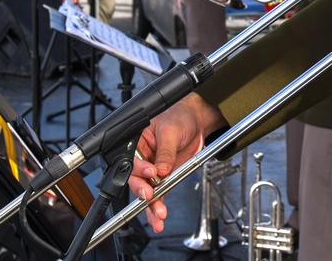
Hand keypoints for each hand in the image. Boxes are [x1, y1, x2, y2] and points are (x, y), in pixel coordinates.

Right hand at [129, 93, 225, 232]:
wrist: (199, 119)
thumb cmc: (180, 116)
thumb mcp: (171, 131)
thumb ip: (165, 152)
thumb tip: (161, 170)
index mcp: (137, 143)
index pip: (132, 161)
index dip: (140, 170)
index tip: (151, 174)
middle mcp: (144, 158)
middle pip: (137, 179)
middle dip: (143, 191)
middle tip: (150, 197)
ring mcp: (155, 169)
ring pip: (148, 190)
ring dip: (152, 205)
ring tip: (158, 214)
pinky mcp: (167, 176)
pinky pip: (161, 193)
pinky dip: (160, 204)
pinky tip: (160, 215)